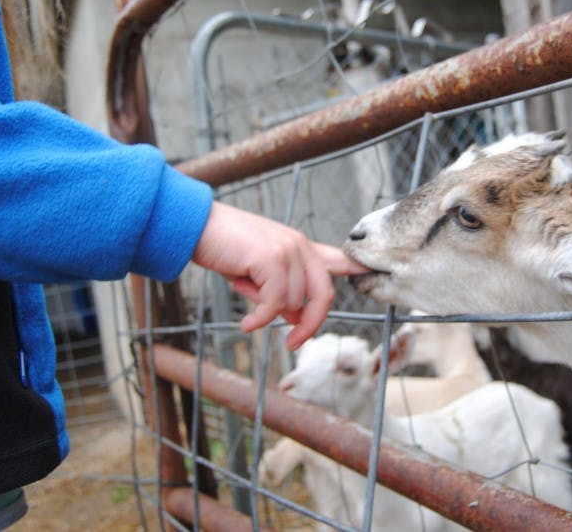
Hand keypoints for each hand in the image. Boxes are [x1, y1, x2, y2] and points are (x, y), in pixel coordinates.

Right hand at [192, 202, 368, 348]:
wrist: (198, 227)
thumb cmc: (225, 249)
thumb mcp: (258, 274)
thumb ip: (282, 291)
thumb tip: (295, 317)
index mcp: (300, 247)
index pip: (338, 258)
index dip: (357, 269)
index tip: (373, 275)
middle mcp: (299, 246)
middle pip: (323, 294)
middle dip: (311, 323)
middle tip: (294, 343)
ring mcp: (288, 249)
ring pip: (293, 301)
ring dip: (269, 313)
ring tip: (245, 307)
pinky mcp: (271, 257)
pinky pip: (275, 301)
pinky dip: (261, 318)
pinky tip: (247, 325)